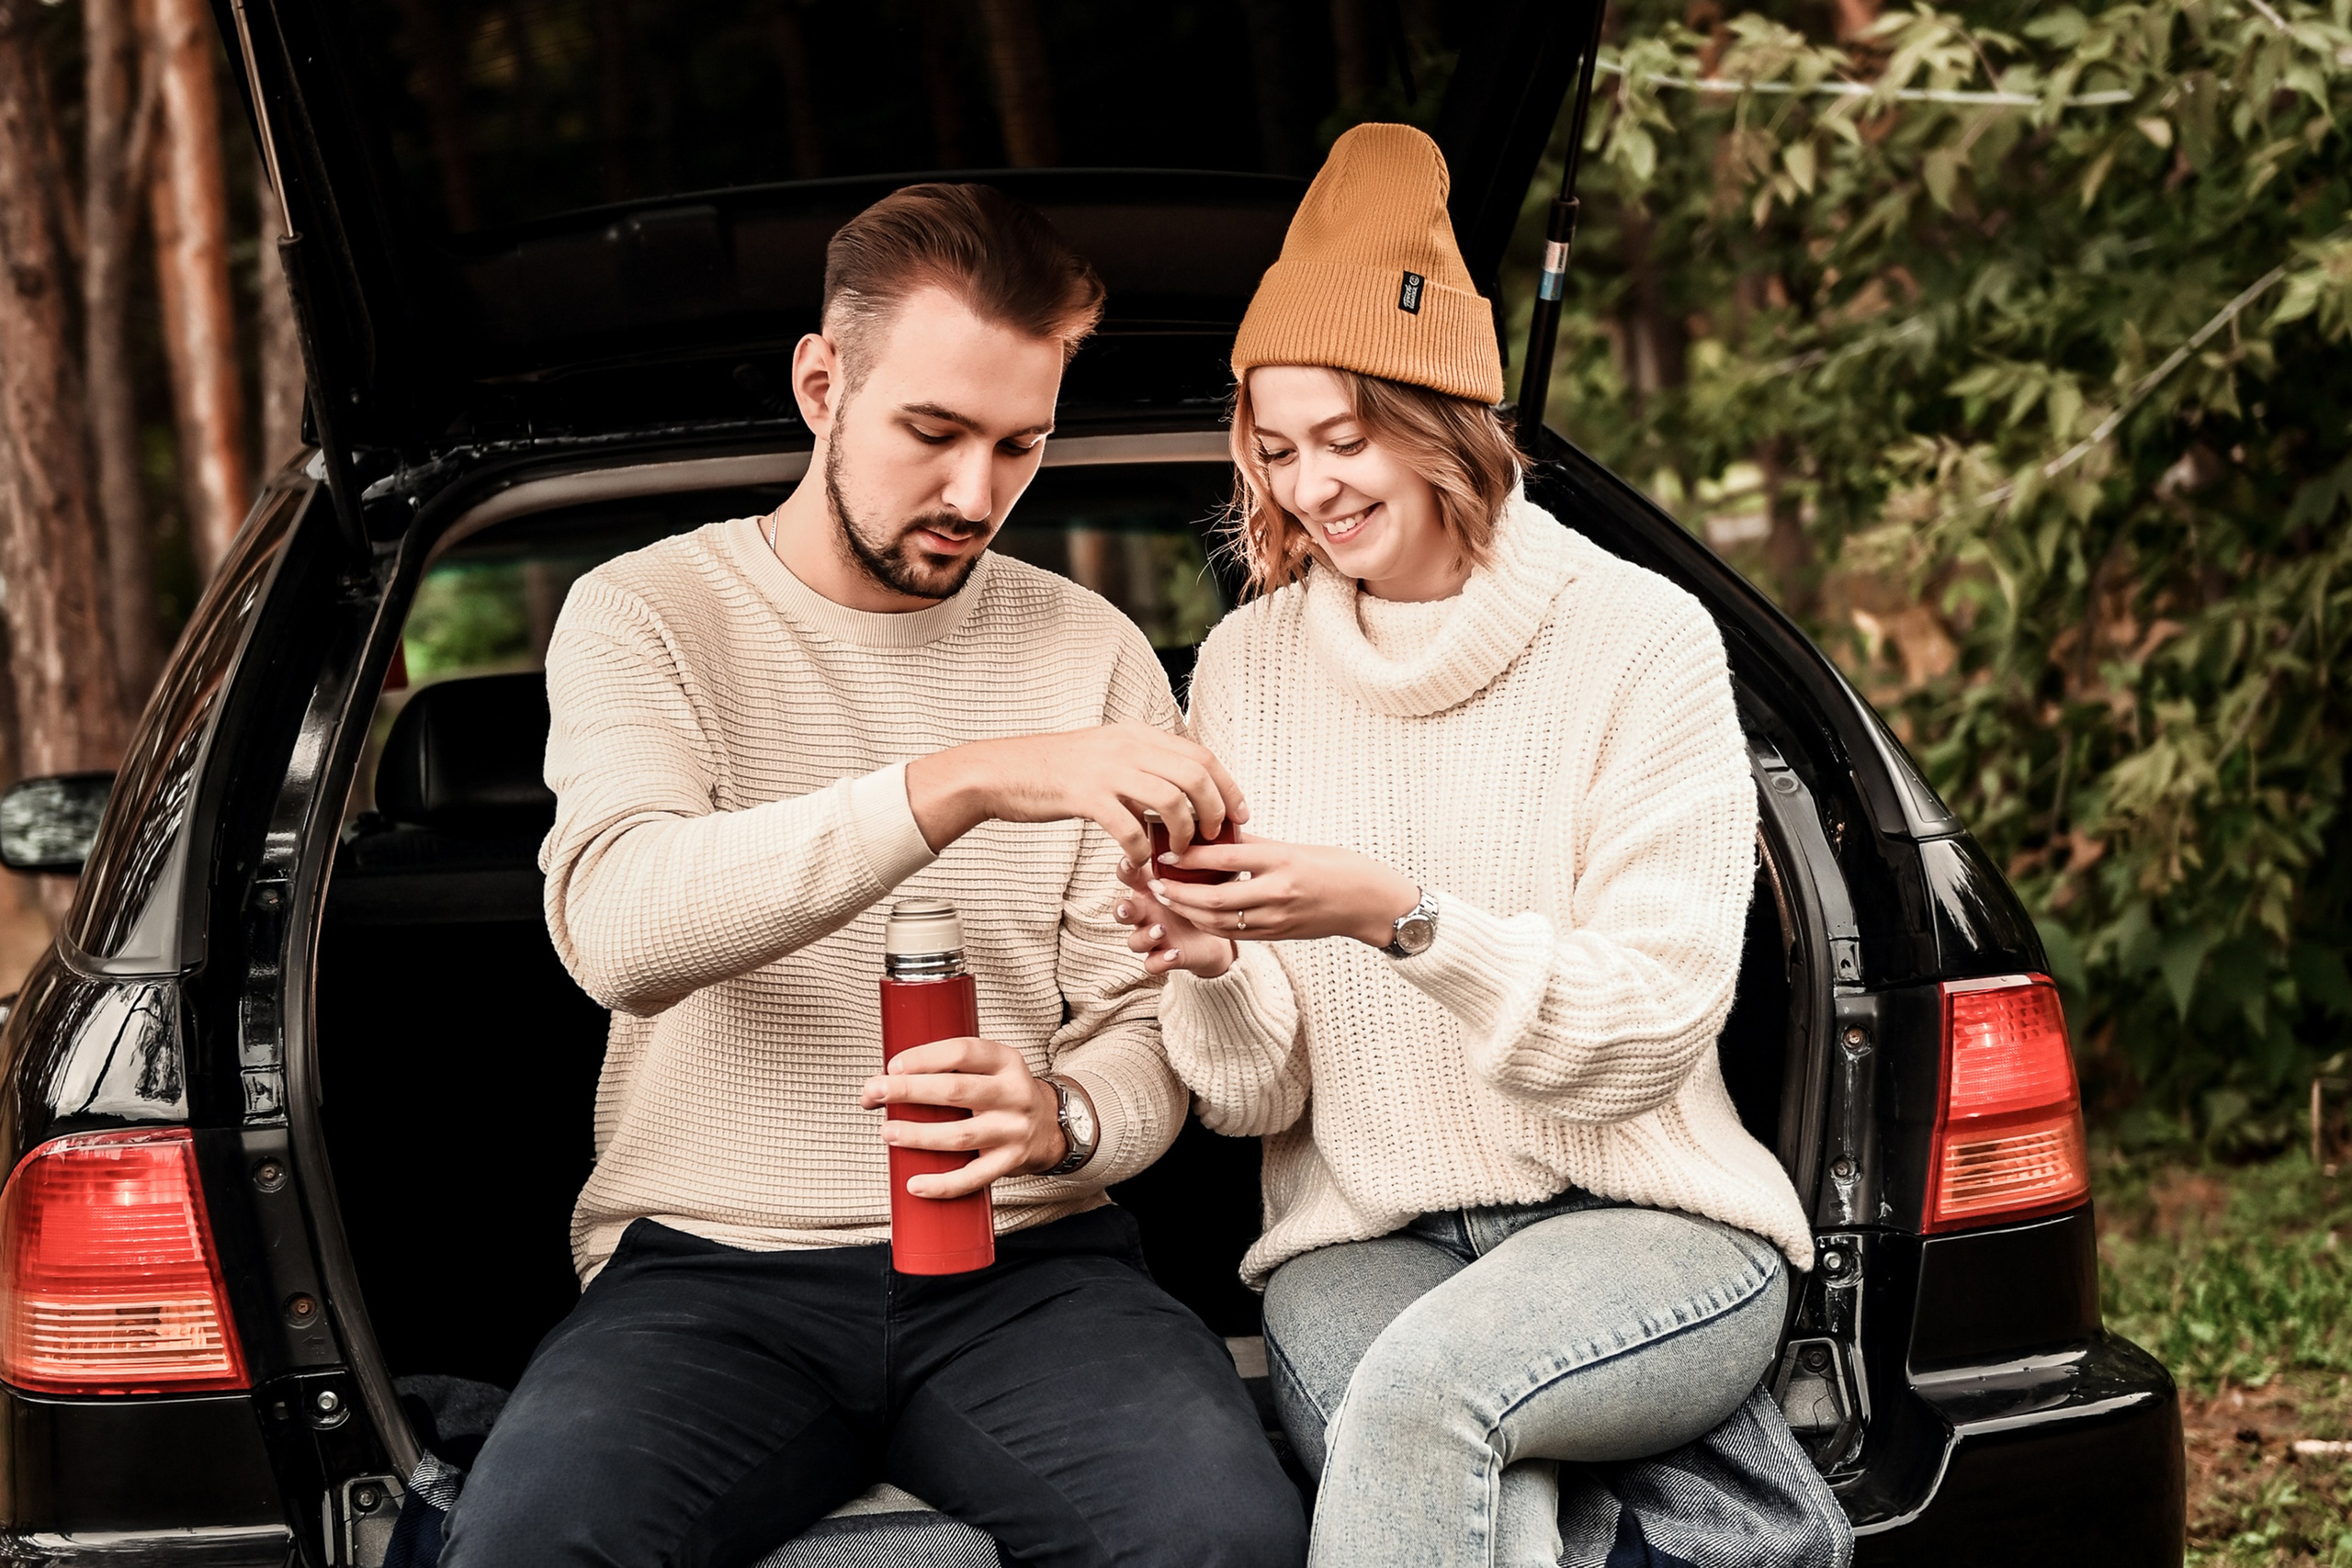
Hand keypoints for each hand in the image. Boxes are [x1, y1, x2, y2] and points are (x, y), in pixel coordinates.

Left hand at [858, 1036, 1066, 1197]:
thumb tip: (879, 1089)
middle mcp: (1014, 1094)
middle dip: (909, 1091)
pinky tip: (915, 1184)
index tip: (893, 1066)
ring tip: (888, 1132)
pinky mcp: (1010, 1162)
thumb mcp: (987, 1069)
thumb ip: (944, 1070)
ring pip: (960, 1135)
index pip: (963, 1052)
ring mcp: (1013, 1130)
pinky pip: (973, 1177)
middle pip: (955, 1091)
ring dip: (919, 1135)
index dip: (925, 1057)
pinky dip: (942, 1184)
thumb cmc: (1001, 1094)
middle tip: (875, 1092)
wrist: (1050, 1126)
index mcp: (1006, 1061)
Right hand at [906, 723, 1247, 864]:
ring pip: (1171, 800)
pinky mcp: (1085, 796)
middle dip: (1216, 811)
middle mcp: (1128, 746)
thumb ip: (1140, 767)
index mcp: (1137, 735)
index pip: (1201, 755)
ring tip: (1179, 853)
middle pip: (1196, 775)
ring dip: (1184, 833)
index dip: (1228, 787)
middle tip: (1216, 839)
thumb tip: (1176, 792)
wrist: (1000, 771)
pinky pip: (1129, 827)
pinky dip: (1141, 850)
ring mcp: (1107, 770)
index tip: (1239, 815)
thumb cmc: (1052, 770)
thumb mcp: (1104, 754)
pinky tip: (1138, 862)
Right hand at [1114, 858, 1234, 977]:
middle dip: (1121, 909)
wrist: (1218, 932)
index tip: (1130, 860)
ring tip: (1161, 929)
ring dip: (1144, 935)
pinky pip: (1152, 964)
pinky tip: (1173, 953)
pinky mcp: (1164, 958)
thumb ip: (1200, 856)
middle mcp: (1147, 912)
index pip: (1129, 874)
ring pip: (1134, 940)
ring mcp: (1153, 936)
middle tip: (1128, 907)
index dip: (1125, 867)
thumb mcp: (1202, 874)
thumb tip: (1217, 826)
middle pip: (1122, 910)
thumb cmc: (1205, 894)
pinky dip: (1160, 960)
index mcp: (1152, 887)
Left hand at [1144, 833, 1420, 948]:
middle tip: (1153, 882)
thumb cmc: (1337, 867)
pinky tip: (1194, 914)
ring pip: (1219, 921)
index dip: (1189, 856)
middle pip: (1213, 896)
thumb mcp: (1295, 847)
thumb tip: (1215, 833)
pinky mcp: (1278, 935)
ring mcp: (1277, 918)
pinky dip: (1209, 924)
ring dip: (1188, 911)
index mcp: (1282, 861)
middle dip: (1178, 891)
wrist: (1371, 903)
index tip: (1164, 851)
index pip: (1225, 857)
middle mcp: (1277, 892)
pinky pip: (1234, 933)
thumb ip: (1254, 844)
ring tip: (1167, 898)